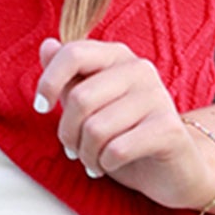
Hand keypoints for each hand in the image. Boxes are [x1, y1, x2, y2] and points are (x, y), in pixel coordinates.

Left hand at [33, 37, 214, 209]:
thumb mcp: (91, 105)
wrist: (173, 168)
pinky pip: (116, 150)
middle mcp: (140, 69)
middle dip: (68, 133)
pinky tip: (110, 166)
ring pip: (95, 129)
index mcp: (118, 56)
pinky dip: (105, 164)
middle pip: (80, 98)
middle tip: (73, 150)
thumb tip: (47, 46)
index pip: (74, 53)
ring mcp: (157, 97)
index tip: (41, 107)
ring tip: (94, 161)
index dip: (48, 81)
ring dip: (86, 154)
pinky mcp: (168, 129)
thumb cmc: (126, 134)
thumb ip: (70, 76)